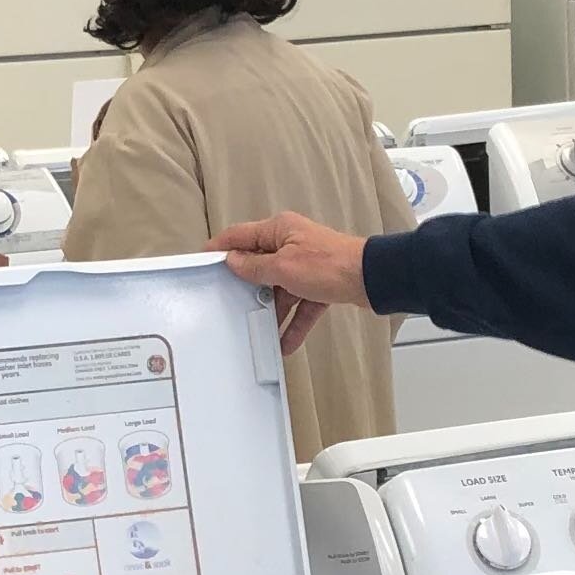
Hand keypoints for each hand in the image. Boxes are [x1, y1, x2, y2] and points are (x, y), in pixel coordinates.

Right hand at [216, 212, 367, 353]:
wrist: (372, 279)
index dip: (220, 248)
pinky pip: (301, 304)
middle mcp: (291, 243)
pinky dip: (294, 322)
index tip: (203, 262)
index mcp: (279, 230)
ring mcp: (306, 264)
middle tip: (229, 304)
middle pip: (260, 266)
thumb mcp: (283, 267)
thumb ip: (254, 266)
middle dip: (247, 288)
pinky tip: (285, 344)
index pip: (239, 236)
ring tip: (259, 333)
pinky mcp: (321, 283)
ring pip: (281, 289)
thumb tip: (233, 262)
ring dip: (272, 311)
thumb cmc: (329, 266)